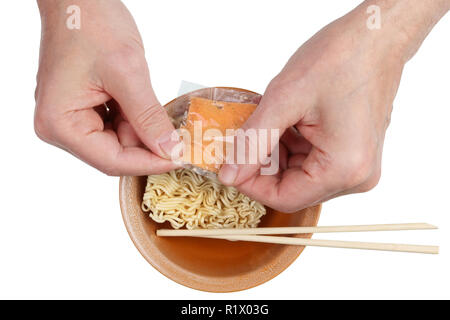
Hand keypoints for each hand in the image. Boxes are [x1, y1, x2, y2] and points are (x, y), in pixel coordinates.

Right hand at [34, 0, 178, 174]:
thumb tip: (171, 150)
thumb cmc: (92, 24)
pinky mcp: (84, 109)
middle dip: (147, 143)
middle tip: (177, 133)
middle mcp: (60, 127)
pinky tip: (143, 102)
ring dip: (142, 129)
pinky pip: (116, 126)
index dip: (149, 163)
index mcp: (60, 124)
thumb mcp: (127, 73)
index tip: (180, 158)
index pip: (111, 161)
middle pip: (115, 154)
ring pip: (119, 141)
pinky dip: (135, 119)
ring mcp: (71, 119)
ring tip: (154, 104)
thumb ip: (148, 117)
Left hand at [219, 0, 448, 211]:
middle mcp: (356, 175)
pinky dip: (289, 146)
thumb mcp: (284, 99)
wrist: (376, 36)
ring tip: (262, 125)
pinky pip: (311, 162)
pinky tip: (280, 123)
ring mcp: (356, 165)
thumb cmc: (341, 57)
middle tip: (241, 141)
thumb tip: (229, 175)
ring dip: (274, 154)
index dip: (250, 185)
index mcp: (344, 168)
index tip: (228, 166)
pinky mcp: (352, 152)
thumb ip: (253, 142)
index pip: (285, 198)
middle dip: (261, 166)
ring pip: (299, 175)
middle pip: (292, 188)